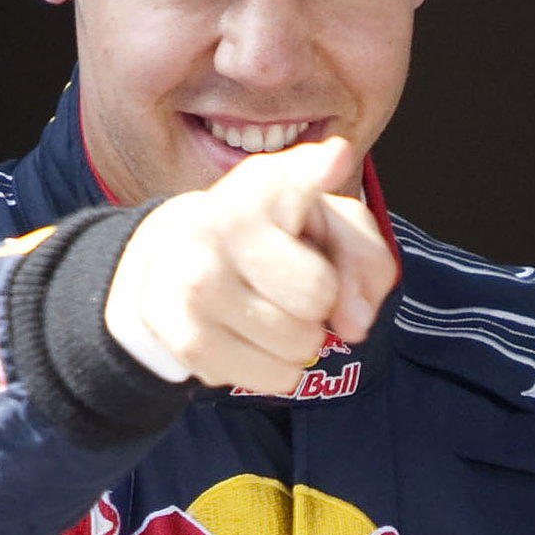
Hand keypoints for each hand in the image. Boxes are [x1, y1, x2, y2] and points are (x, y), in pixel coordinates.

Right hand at [104, 137, 397, 394]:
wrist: (170, 261)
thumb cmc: (269, 241)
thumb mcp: (326, 226)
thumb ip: (365, 260)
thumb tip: (354, 324)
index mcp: (262, 185)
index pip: (299, 179)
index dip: (317, 171)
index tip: (335, 156)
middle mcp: (221, 225)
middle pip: (319, 296)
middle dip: (317, 302)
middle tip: (284, 283)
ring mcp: (198, 282)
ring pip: (300, 345)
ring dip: (296, 341)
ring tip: (262, 309)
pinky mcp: (188, 338)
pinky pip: (276, 377)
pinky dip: (274, 369)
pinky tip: (244, 335)